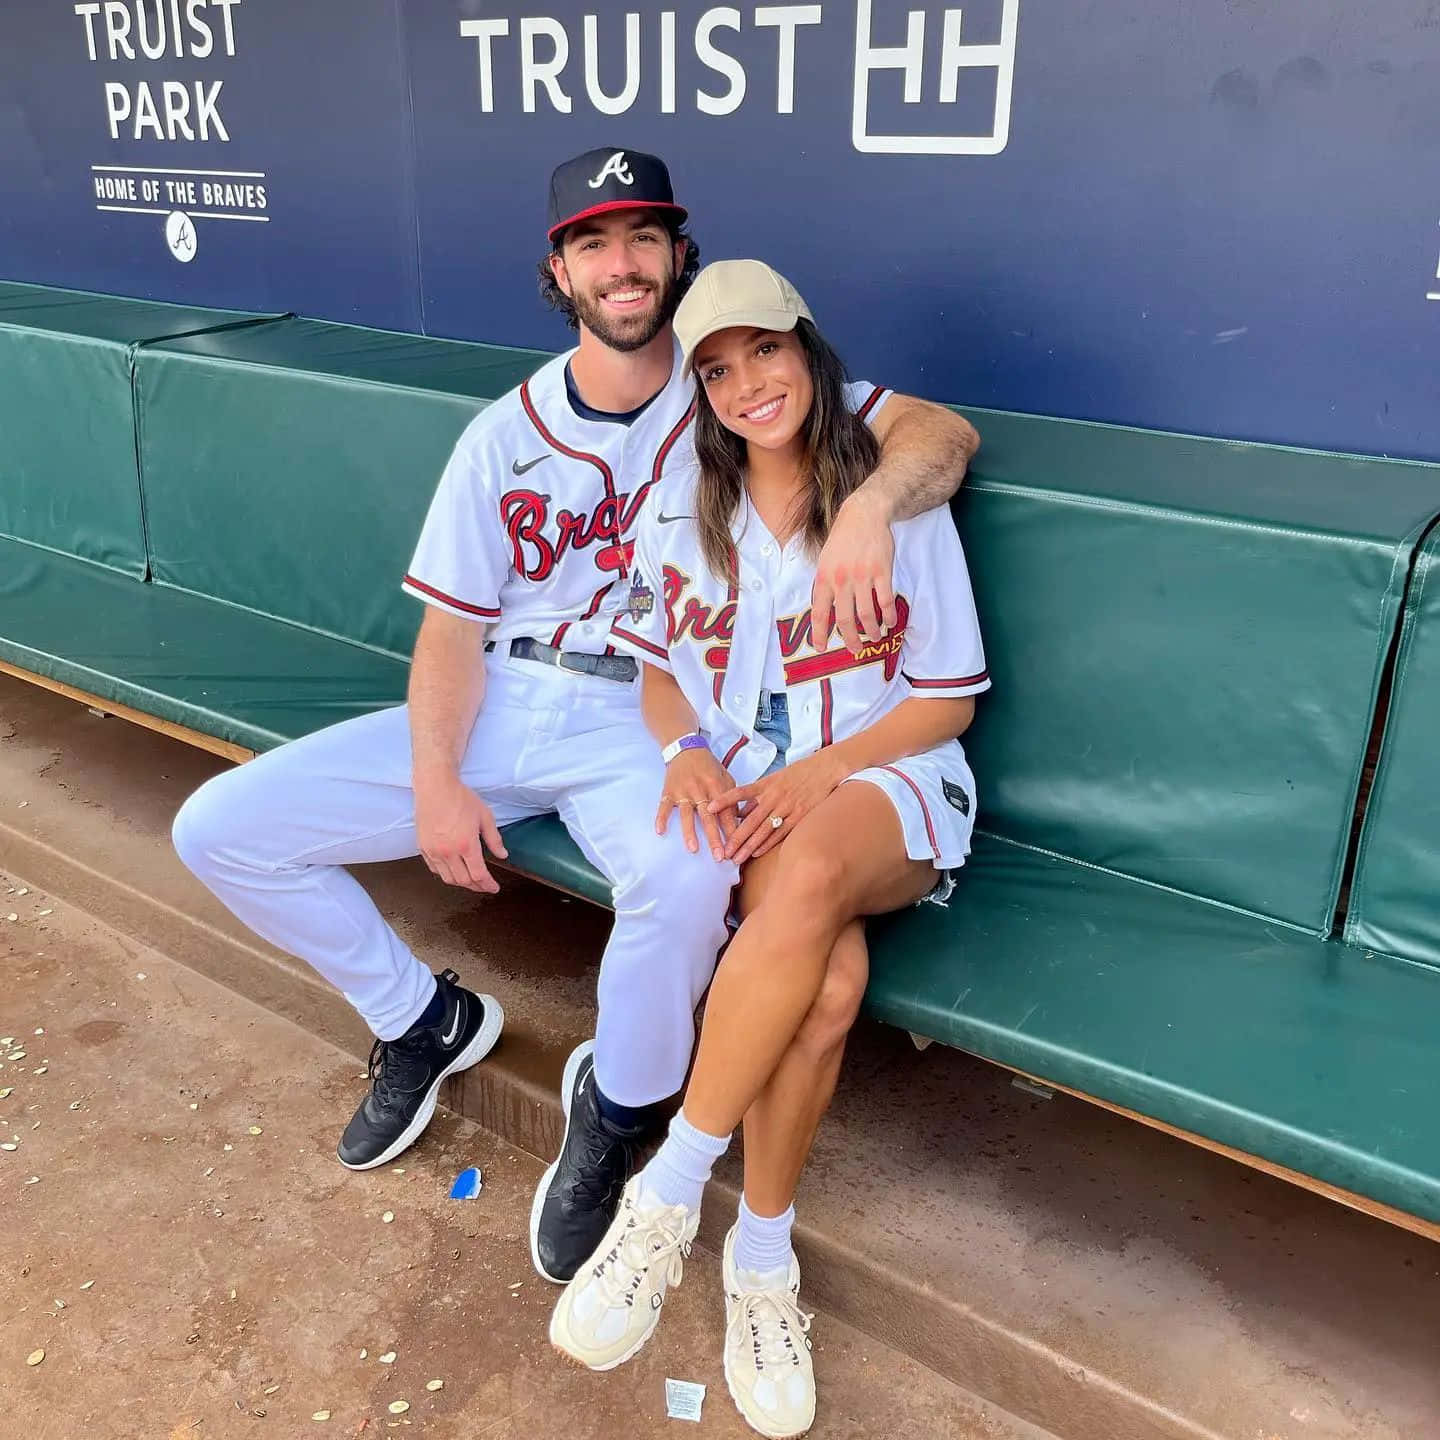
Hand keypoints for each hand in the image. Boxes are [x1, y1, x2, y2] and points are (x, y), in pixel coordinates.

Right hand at [415, 774, 508, 892]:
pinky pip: (435, 869)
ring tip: (471, 881)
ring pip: (448, 878)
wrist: (435, 787)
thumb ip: (494, 839)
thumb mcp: (485, 816)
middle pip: (464, 880)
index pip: (479, 875)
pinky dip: (446, 874)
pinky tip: (454, 871)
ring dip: (462, 883)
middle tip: (485, 886)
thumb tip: (503, 855)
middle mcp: (448, 852)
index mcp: (466, 845)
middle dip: (477, 886)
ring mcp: (433, 851)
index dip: (488, 885)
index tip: (494, 888)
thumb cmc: (461, 798)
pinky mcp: (423, 848)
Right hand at [657, 748, 739, 859]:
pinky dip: (662, 818)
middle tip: (719, 857)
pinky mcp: (669, 791)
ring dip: (690, 832)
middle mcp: (700, 789)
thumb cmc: (709, 766)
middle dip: (714, 837)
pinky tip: (660, 831)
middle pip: (708, 817)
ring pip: (687, 814)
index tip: (736, 848)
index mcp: (717, 786)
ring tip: (694, 849)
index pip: (726, 813)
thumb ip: (733, 798)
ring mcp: (683, 790)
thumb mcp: (726, 778)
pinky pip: (664, 806)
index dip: (731, 831)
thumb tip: (740, 821)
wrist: (686, 748)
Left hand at [709, 750, 848, 863]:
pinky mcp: (800, 816)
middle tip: (723, 851)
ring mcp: (787, 807)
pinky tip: (757, 853)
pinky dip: (768, 844)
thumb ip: (757, 795)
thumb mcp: (775, 778)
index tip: (710, 808)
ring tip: (737, 858)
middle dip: (735, 837)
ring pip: (764, 830)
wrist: (827, 769)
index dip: (725, 800)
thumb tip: (740, 812)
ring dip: (749, 846)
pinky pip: (781, 833)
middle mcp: (774, 796)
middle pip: (750, 820)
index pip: (740, 792)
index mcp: (766, 784)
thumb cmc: (799, 773)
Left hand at [811, 490, 895, 653]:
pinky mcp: (881, 571)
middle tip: (856, 650)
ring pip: (867, 614)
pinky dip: (888, 615)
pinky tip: (890, 622)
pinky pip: (885, 600)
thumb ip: (825, 585)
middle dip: (851, 639)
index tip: (821, 648)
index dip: (819, 634)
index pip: (819, 613)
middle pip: (845, 620)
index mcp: (824, 578)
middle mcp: (841, 580)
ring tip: (875, 637)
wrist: (864, 515)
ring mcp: (862, 576)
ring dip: (872, 630)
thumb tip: (824, 610)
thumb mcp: (825, 560)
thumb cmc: (843, 540)